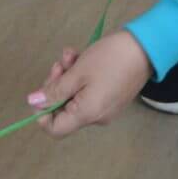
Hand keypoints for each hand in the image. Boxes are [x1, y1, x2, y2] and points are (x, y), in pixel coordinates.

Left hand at [28, 32, 153, 137]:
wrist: (144, 49)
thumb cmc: (109, 60)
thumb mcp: (77, 72)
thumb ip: (55, 90)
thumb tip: (33, 103)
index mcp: (87, 115)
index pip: (55, 129)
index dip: (42, 112)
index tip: (41, 90)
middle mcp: (96, 117)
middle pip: (63, 110)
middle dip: (56, 85)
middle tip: (59, 64)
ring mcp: (104, 108)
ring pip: (74, 96)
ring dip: (67, 75)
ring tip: (70, 55)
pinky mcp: (110, 97)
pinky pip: (87, 92)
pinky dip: (79, 76)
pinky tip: (79, 56)